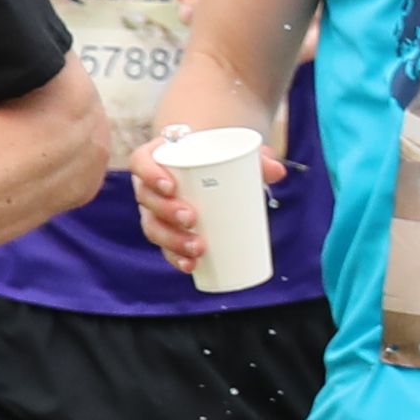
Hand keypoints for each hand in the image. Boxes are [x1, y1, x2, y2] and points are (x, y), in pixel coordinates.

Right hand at [125, 131, 268, 278]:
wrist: (210, 169)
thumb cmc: (218, 158)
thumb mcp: (235, 153)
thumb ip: (257, 159)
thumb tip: (278, 171)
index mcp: (157, 157)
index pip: (141, 162)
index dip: (150, 174)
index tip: (171, 186)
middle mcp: (149, 185)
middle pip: (146, 199)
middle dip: (166, 211)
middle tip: (192, 218)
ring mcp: (155, 210)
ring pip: (153, 227)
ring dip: (172, 240)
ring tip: (197, 248)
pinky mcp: (166, 231)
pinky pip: (164, 247)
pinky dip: (177, 258)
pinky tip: (190, 266)